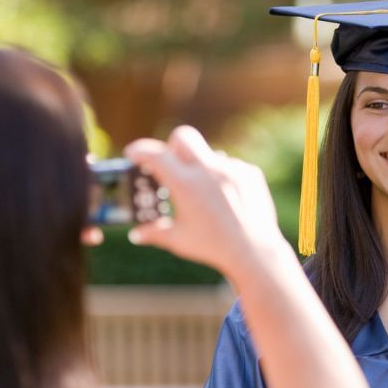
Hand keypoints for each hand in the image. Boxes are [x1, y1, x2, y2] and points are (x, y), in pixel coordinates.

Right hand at [123, 126, 287, 277]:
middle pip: (183, 136)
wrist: (254, 252)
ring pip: (209, 155)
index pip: (155, 155)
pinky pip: (231, 166)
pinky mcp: (250, 173)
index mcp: (184, 184)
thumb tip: (137, 234)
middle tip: (171, 163)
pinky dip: (223, 178)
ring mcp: (231, 169)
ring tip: (205, 194)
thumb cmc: (212, 247)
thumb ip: (154, 233)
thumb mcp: (179, 240)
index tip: (133, 154)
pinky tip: (226, 200)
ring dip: (201, 167)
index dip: (140, 151)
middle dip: (173, 146)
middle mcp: (208, 170)